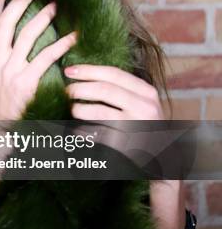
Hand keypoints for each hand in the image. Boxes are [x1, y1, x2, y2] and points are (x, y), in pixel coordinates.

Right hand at [0, 0, 77, 120]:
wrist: (2, 131)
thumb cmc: (4, 102)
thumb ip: (3, 56)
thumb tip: (17, 36)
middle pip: (7, 22)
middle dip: (21, 1)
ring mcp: (10, 71)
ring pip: (26, 35)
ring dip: (42, 17)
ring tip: (56, 6)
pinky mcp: (25, 82)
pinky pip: (46, 57)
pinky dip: (61, 44)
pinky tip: (73, 37)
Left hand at [63, 63, 185, 228]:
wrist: (162, 158)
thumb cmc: (145, 125)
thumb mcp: (140, 102)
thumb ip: (121, 88)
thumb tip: (86, 73)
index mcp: (146, 92)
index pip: (114, 74)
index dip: (89, 70)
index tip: (70, 70)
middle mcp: (145, 107)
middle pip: (105, 90)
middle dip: (81, 88)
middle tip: (66, 90)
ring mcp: (137, 127)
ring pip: (99, 112)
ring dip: (79, 109)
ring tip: (72, 109)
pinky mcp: (128, 146)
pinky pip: (98, 136)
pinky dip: (84, 133)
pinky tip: (76, 132)